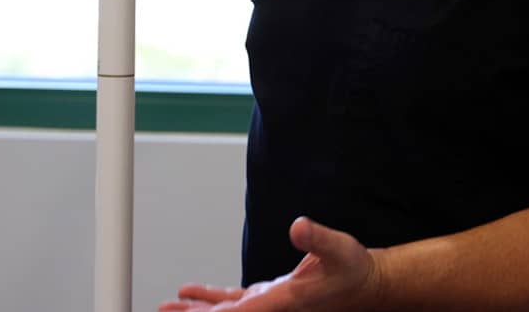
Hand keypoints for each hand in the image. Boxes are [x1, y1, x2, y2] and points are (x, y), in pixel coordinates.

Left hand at [158, 217, 381, 311]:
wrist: (363, 284)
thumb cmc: (353, 269)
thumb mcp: (340, 249)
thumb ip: (318, 239)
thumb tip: (298, 226)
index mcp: (287, 301)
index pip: (246, 311)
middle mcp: (274, 308)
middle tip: (165, 310)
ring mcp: (269, 304)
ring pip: (226, 310)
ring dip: (197, 309)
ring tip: (168, 306)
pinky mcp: (269, 297)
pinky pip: (234, 301)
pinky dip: (211, 298)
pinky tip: (191, 294)